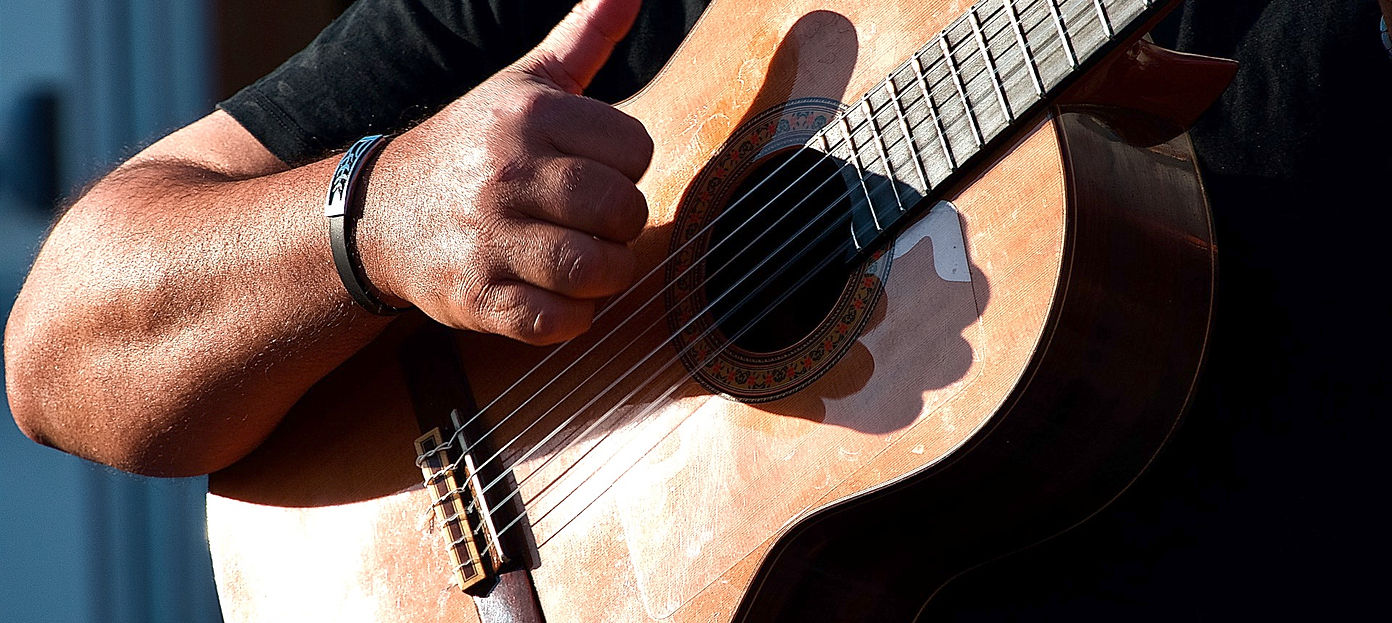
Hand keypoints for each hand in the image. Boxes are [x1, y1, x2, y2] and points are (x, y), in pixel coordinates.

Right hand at [358, 0, 651, 344]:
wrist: (376, 215)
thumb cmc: (471, 149)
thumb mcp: (521, 83)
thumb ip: (584, 37)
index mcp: (527, 114)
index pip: (636, 150)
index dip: (627, 169)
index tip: (596, 174)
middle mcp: (505, 171)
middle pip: (622, 211)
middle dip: (621, 226)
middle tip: (595, 226)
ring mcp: (488, 237)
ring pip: (596, 269)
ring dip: (604, 275)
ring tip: (583, 262)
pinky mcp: (476, 297)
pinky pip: (558, 321)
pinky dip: (570, 317)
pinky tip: (554, 296)